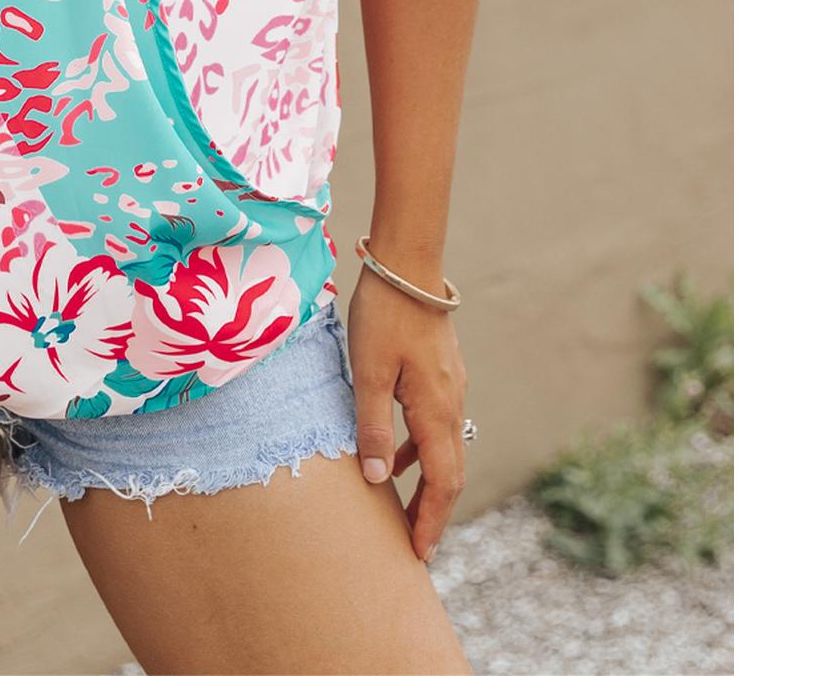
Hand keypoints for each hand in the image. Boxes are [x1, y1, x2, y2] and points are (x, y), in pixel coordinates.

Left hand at [346, 267, 468, 562]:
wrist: (408, 264)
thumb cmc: (383, 315)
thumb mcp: (367, 372)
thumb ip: (372, 426)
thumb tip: (377, 480)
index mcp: (435, 410)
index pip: (442, 482)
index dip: (432, 520)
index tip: (419, 554)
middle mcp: (451, 403)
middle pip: (450, 472)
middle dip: (434, 511)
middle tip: (415, 545)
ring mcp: (450, 387)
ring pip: (444, 448)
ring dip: (426, 481)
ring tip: (401, 507)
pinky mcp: (441, 372)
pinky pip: (435, 424)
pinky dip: (419, 448)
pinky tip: (395, 453)